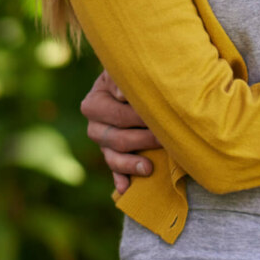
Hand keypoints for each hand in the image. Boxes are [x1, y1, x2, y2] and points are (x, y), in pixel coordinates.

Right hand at [81, 70, 160, 192]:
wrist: (138, 80)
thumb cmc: (138, 72)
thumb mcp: (129, 70)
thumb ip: (124, 80)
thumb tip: (121, 93)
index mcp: (94, 101)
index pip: (117, 114)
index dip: (139, 117)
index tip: (159, 117)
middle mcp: (94, 124)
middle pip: (115, 137)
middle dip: (142, 139)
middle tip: (164, 139)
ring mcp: (102, 142)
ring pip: (113, 157)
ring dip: (131, 164)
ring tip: (149, 168)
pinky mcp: (110, 155)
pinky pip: (113, 171)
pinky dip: (120, 179)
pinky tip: (127, 188)